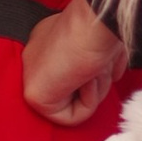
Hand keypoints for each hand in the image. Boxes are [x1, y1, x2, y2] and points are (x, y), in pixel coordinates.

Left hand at [24, 0, 126, 129]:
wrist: (94, 23)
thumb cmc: (102, 26)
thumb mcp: (102, 43)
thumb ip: (100, 61)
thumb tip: (110, 76)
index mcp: (48, 41)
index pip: (71, 70)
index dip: (98, 73)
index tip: (106, 61)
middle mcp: (36, 57)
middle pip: (73, 89)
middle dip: (98, 81)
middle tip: (101, 65)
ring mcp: (32, 76)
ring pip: (73, 104)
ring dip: (97, 88)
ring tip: (95, 66)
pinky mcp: (34, 96)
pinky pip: (70, 117)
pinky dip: (88, 103)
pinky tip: (86, 78)